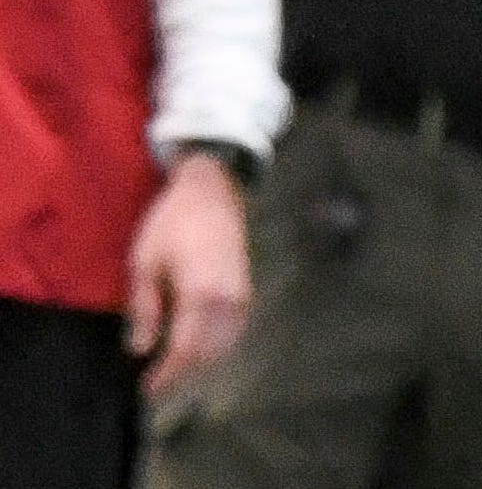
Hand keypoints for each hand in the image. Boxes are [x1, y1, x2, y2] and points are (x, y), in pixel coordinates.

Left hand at [127, 151, 250, 397]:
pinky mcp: (245, 286)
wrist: (211, 188)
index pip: (185, 349)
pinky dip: (217, 343)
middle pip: (207, 352)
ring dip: (201, 360)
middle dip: (182, 371)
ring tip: (173, 364)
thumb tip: (141, 349)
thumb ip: (144, 309)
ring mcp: (240, 292)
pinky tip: (198, 343)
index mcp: (200, 292)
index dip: (166, 374)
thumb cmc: (171, 222)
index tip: (146, 388)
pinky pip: (234, 327)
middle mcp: (227, 297)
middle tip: (155, 380)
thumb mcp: (145, 262)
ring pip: (225, 343)